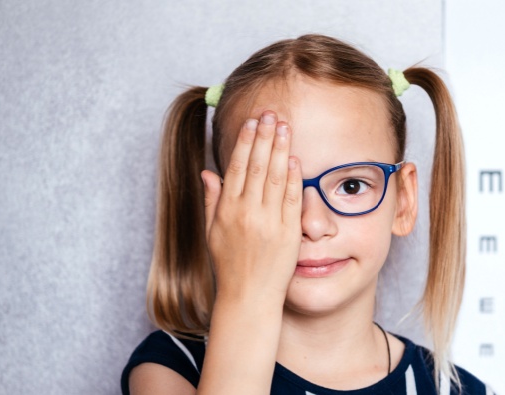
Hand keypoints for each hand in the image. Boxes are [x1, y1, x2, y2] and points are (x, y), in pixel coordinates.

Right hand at [201, 111, 302, 301]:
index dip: (246, 142)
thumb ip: (211, 200)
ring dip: (281, 149)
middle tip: (271, 114)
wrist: (248, 297)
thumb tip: (208, 172)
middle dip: (265, 137)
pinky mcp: (288, 232)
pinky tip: (296, 159)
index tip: (251, 122)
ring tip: (285, 127)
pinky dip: (294, 178)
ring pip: (276, 178)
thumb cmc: (229, 265)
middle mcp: (247, 213)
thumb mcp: (212, 232)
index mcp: (227, 210)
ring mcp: (269, 222)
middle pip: (258, 166)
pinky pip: (292, 199)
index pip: (238, 168)